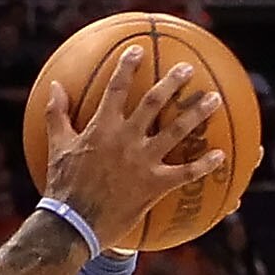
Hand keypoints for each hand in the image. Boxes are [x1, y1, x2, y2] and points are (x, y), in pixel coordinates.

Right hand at [38, 48, 225, 253]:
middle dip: (172, 82)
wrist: (72, 225)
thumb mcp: (56, 147)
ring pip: (176, 132)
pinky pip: (185, 173)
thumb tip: (54, 86)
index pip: (115, 89)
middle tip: (188, 68)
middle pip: (153, 103)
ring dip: (197, 113)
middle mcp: (125, 140)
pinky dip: (204, 165)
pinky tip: (220, 155)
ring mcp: (142, 162)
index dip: (126, 66)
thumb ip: (55, 114)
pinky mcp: (154, 185)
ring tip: (214, 99)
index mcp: (101, 129)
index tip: (137, 49)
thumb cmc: (62, 186)